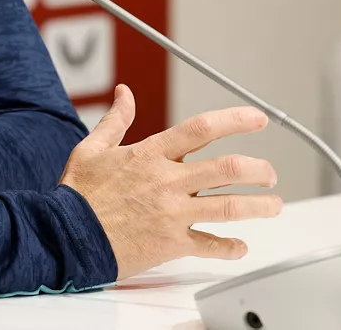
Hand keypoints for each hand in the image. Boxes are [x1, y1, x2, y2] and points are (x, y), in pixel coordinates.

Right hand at [60, 84, 282, 278]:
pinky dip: (231, 247)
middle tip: (270, 173)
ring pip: (230, 206)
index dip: (234, 120)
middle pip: (227, 169)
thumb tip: (125, 93)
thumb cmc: (78, 194)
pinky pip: (211, 246)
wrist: (66, 235)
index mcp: (150, 155)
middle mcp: (167, 182)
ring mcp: (172, 214)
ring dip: (259, 206)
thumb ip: (115, 120)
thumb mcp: (91, 149)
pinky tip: (241, 246)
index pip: (201, 130)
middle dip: (258, 169)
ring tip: (274, 205)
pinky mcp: (172, 244)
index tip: (257, 118)